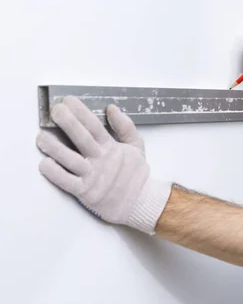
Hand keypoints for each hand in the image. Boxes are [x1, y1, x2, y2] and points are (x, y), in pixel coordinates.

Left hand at [36, 96, 171, 233]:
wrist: (140, 202)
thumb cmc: (135, 175)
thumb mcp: (137, 147)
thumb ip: (125, 127)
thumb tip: (112, 108)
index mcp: (111, 148)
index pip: (95, 126)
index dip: (81, 112)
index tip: (68, 101)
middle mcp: (101, 160)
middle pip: (82, 138)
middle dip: (68, 122)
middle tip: (55, 110)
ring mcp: (93, 176)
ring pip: (70, 159)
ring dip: (54, 147)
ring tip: (41, 136)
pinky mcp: (85, 193)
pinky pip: (67, 182)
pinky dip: (55, 173)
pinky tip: (44, 163)